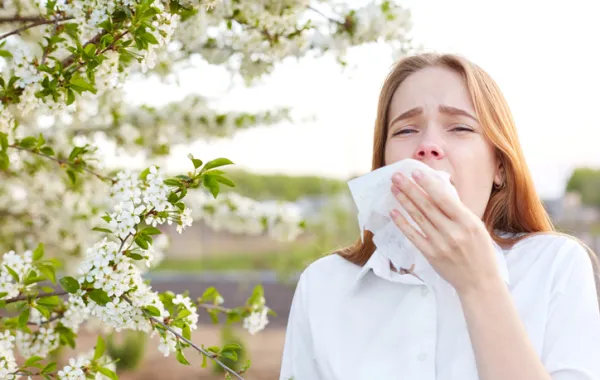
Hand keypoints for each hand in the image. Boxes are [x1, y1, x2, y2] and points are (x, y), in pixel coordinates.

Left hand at [389, 170, 501, 293]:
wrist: (479, 282)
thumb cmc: (480, 251)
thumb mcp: (476, 227)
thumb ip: (458, 211)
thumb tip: (437, 190)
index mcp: (468, 222)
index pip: (444, 199)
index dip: (428, 184)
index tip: (415, 172)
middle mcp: (453, 232)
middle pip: (427, 206)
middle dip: (410, 189)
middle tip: (397, 176)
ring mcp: (441, 244)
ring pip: (418, 218)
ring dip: (404, 202)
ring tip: (394, 189)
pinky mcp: (431, 255)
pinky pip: (413, 236)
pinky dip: (403, 223)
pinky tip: (394, 212)